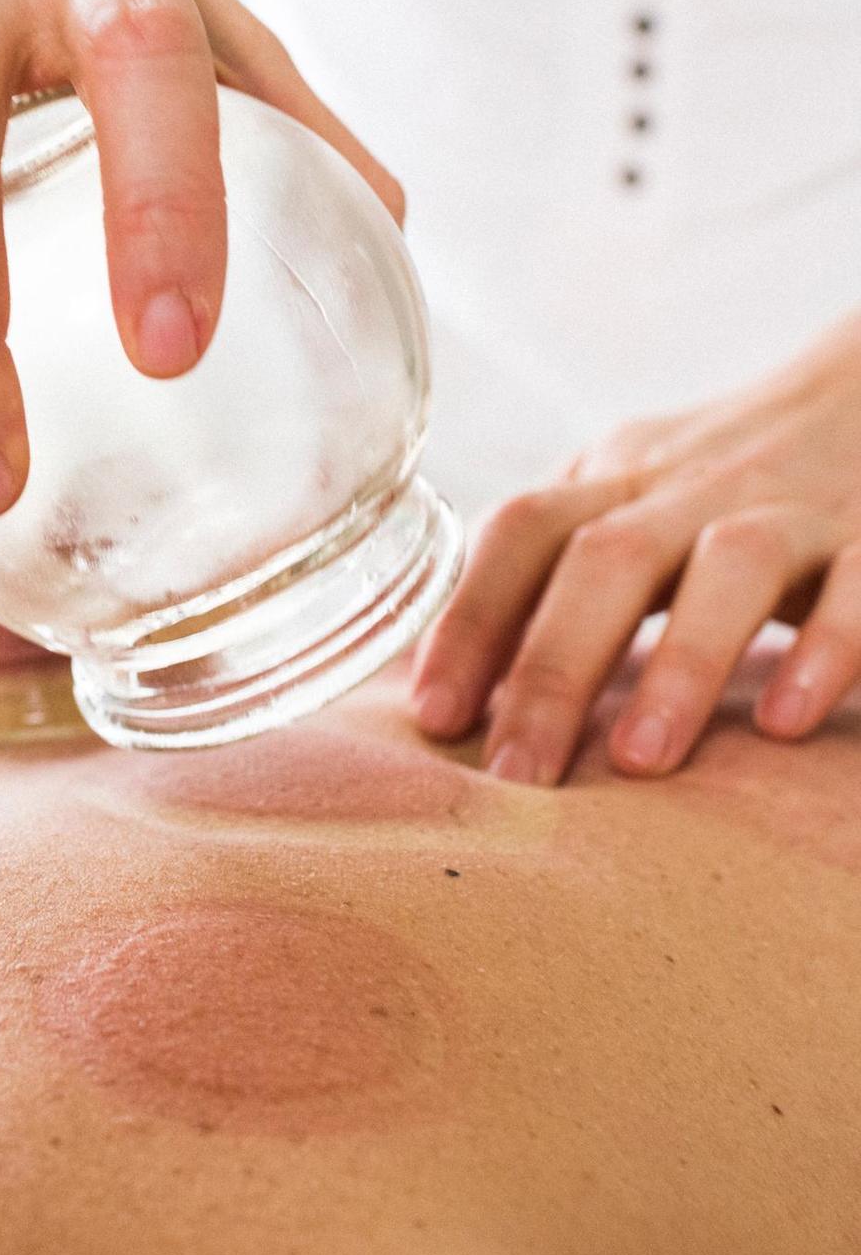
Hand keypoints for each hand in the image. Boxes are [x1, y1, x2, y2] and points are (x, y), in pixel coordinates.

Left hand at [409, 312, 860, 782]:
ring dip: (680, 662)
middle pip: (607, 557)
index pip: (523, 530)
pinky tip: (786, 719)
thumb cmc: (721, 480)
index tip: (432, 715)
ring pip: (730, 565)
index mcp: (618, 481)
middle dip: (553, 668)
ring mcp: (791, 507)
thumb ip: (553, 568)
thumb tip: (442, 680)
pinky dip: (826, 649)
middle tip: (518, 774)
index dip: (469, 616)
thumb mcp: (628, 499)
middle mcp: (694, 487)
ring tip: (639, 761)